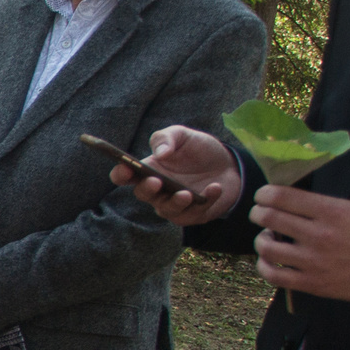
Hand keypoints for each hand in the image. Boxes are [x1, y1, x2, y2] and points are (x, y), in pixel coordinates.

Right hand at [120, 125, 242, 225]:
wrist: (229, 165)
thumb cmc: (199, 150)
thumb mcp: (183, 135)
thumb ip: (167, 138)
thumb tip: (161, 153)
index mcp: (148, 170)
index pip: (124, 176)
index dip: (120, 174)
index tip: (126, 168)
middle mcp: (157, 190)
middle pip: (143, 194)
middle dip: (147, 190)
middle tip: (156, 181)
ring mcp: (173, 204)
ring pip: (166, 210)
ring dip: (175, 203)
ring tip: (187, 193)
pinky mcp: (193, 214)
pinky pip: (194, 213)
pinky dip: (205, 201)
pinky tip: (215, 187)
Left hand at [249, 186, 349, 301]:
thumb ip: (322, 206)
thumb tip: (290, 202)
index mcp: (330, 211)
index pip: (282, 197)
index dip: (264, 194)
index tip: (263, 196)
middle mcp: (319, 234)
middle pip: (269, 218)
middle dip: (258, 213)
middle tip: (259, 214)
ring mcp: (314, 261)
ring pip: (267, 248)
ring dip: (261, 240)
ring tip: (267, 239)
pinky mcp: (313, 284)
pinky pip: (274, 276)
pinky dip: (264, 266)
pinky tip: (269, 262)